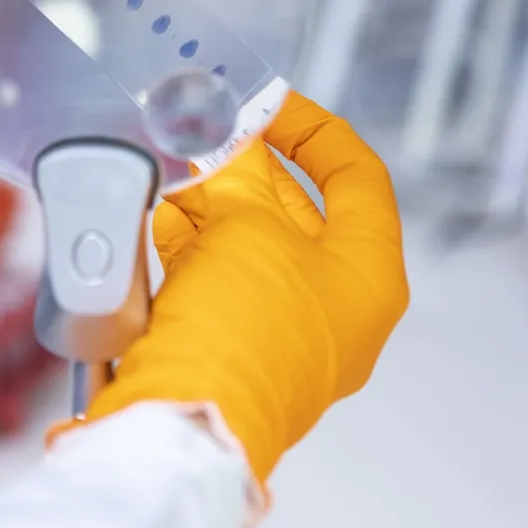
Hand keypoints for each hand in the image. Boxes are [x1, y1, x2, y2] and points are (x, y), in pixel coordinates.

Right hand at [83, 91, 407, 484]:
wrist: (184, 423)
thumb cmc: (243, 334)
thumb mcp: (249, 226)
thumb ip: (238, 170)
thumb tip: (224, 134)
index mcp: (369, 275)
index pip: (358, 177)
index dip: (312, 129)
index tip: (266, 104)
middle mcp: (337, 306)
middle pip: (296, 210)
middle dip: (244, 167)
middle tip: (200, 131)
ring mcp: (284, 331)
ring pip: (249, 244)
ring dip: (209, 203)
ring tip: (171, 168)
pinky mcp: (233, 348)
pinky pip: (217, 279)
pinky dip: (190, 245)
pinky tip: (158, 216)